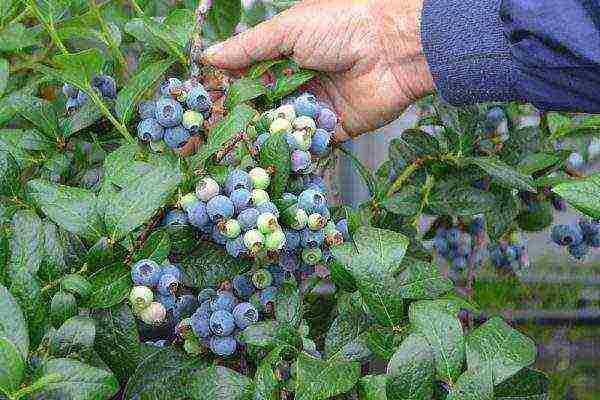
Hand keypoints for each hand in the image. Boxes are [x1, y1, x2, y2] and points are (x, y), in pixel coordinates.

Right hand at [202, 0, 433, 140]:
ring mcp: (319, 105)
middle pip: (267, 104)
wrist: (393, 47)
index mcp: (288, 54)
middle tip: (224, 133)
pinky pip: (313, 144)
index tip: (210, 102)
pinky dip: (298, 151)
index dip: (232, 88)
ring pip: (287, 126)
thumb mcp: (287, 30)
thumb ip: (249, 48)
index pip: (251, 75)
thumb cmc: (340, 25)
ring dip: (270, 136)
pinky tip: (278, 159)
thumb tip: (209, 56)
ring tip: (246, 149)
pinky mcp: (338, 127)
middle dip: (249, 117)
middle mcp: (301, 80)